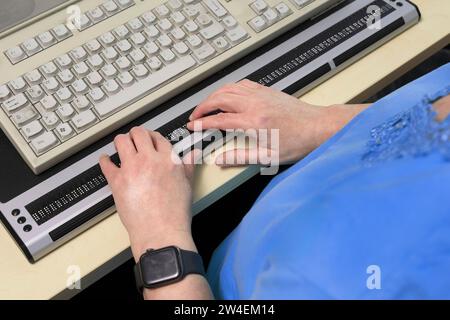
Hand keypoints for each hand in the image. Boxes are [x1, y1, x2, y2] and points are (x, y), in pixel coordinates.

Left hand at [99, 127, 196, 260]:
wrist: (161, 231)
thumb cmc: (175, 213)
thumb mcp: (187, 186)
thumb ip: (188, 166)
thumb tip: (192, 155)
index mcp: (168, 160)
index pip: (158, 138)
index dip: (153, 137)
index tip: (150, 140)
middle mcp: (149, 160)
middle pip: (138, 133)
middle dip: (135, 134)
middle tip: (134, 139)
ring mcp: (132, 169)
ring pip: (121, 141)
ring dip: (120, 141)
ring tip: (120, 144)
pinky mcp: (117, 181)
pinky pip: (106, 164)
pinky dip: (104, 160)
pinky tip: (106, 160)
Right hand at [188, 79, 367, 165]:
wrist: (319, 127)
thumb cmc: (299, 142)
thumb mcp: (268, 157)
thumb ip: (241, 157)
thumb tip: (222, 159)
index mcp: (253, 122)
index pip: (219, 119)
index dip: (202, 123)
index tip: (193, 127)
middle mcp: (255, 104)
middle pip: (219, 99)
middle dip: (202, 107)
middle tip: (195, 117)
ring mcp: (261, 95)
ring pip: (229, 88)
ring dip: (213, 96)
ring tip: (206, 106)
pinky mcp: (267, 91)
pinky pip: (242, 84)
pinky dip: (229, 89)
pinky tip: (228, 95)